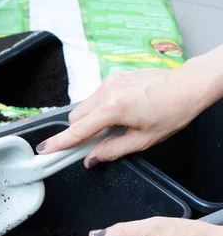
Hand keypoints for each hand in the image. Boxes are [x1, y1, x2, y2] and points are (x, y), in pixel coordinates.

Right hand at [37, 57, 222, 167]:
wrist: (189, 85)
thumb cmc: (173, 110)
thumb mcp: (143, 140)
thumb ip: (112, 151)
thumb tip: (92, 159)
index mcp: (113, 109)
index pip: (78, 131)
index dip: (60, 143)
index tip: (45, 150)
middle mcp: (107, 91)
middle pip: (75, 118)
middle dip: (79, 132)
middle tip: (93, 144)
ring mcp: (110, 81)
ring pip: (84, 107)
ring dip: (90, 120)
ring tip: (114, 126)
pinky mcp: (114, 77)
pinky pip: (95, 97)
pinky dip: (99, 108)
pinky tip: (120, 113)